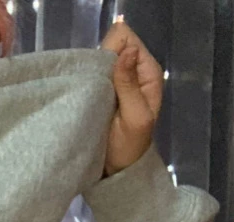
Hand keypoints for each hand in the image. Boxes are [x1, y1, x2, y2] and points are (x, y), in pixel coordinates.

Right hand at [100, 22, 164, 176]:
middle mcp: (134, 70)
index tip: (105, 77)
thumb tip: (128, 51)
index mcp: (147, 72)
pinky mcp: (105, 90)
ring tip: (91, 96)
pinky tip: (86, 98)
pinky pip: (93, 74)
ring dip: (92, 74)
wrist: (118, 172)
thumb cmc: (129, 148)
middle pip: (112, 45)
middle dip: (100, 63)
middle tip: (98, 91)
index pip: (125, 38)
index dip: (111, 52)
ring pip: (100, 59)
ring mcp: (119, 80)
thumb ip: (130, 85)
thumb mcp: (134, 117)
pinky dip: (87, 82)